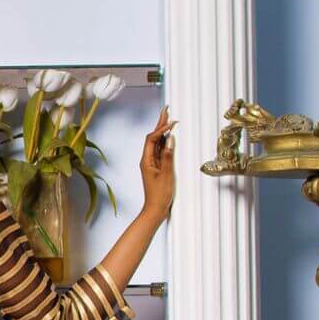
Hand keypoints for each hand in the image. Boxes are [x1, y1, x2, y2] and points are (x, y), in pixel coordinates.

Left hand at [141, 104, 175, 220]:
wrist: (155, 209)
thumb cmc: (160, 195)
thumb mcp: (166, 174)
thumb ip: (169, 156)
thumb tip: (170, 139)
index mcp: (146, 160)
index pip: (152, 139)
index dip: (161, 129)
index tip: (172, 122)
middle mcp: (147, 160)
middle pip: (153, 137)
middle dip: (160, 123)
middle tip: (166, 110)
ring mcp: (152, 163)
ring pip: (157, 143)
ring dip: (163, 131)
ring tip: (168, 118)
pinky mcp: (157, 168)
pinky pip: (160, 151)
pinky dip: (165, 142)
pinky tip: (169, 136)